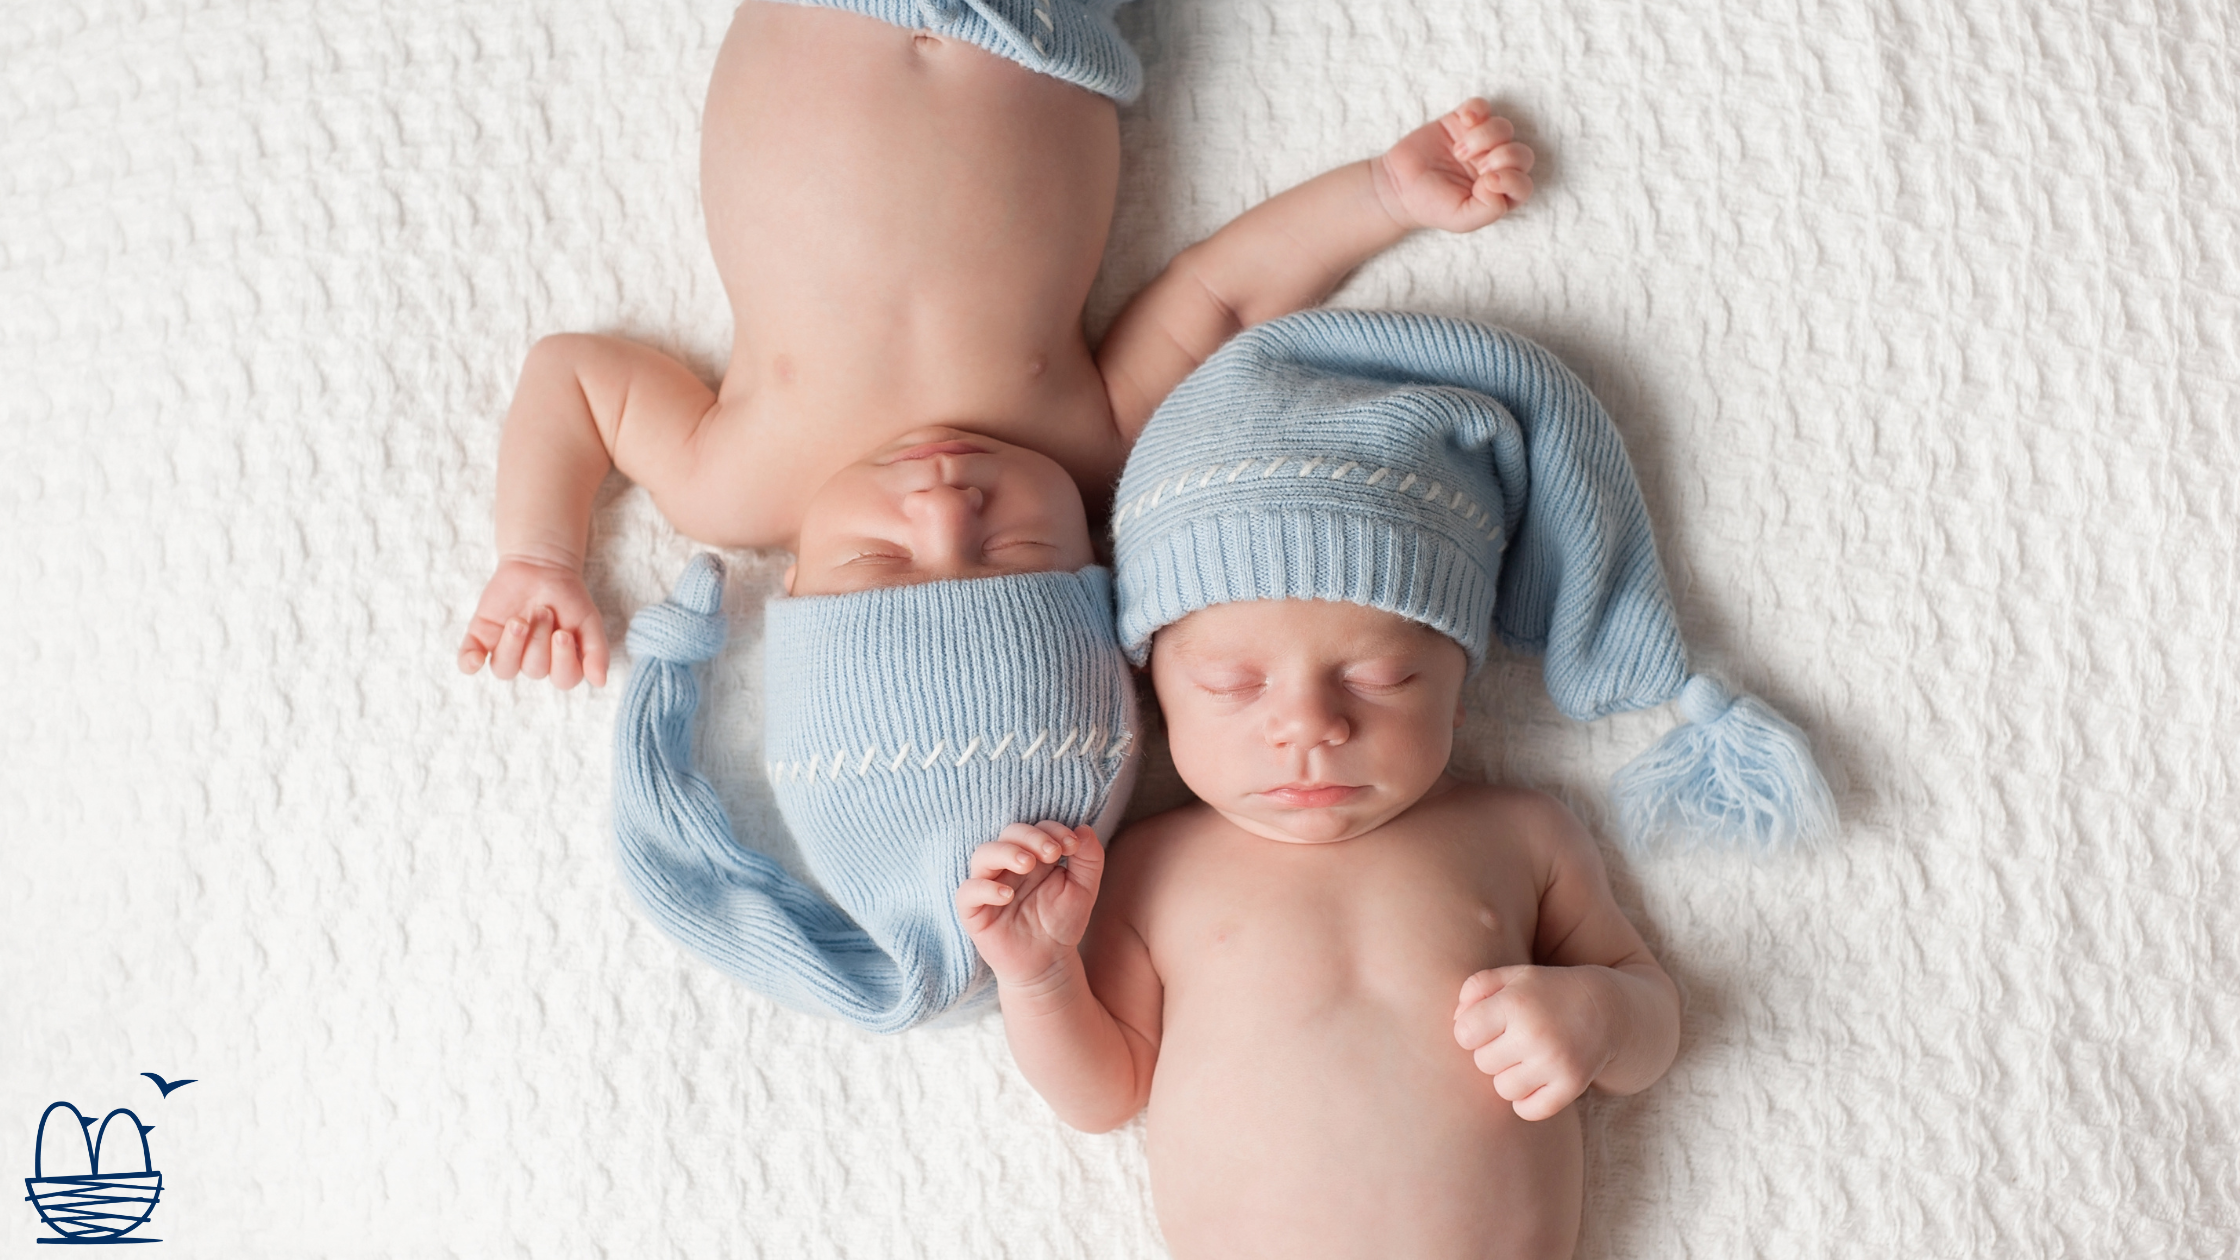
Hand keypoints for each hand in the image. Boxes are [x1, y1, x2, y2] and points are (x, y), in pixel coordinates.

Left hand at [457, 556, 610, 688]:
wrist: (541, 565)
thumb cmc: (568, 597)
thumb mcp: (589, 620)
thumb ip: (597, 651)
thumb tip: (600, 682)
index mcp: (560, 662)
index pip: (564, 679)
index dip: (562, 661)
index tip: (563, 633)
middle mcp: (532, 661)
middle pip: (534, 669)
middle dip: (539, 639)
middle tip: (543, 611)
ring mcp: (505, 650)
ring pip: (504, 669)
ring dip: (511, 646)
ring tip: (518, 620)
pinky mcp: (481, 638)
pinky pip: (468, 660)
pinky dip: (470, 662)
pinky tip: (475, 659)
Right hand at [955, 822, 1103, 988]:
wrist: (1049, 964)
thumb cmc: (1063, 922)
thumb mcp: (1084, 888)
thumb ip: (1089, 858)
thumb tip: (1084, 828)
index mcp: (1034, 855)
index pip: (1036, 828)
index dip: (1053, 830)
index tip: (1072, 846)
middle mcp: (1008, 866)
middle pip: (1009, 834)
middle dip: (1031, 837)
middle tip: (1053, 853)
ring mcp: (989, 885)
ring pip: (983, 855)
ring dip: (1006, 853)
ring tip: (1028, 864)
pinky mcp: (974, 911)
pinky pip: (967, 892)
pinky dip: (984, 888)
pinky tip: (1007, 895)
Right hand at [1374, 98, 1534, 233]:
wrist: (1398, 187)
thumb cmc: (1431, 205)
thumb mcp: (1461, 220)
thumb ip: (1489, 210)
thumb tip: (1500, 183)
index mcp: (1499, 193)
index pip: (1523, 183)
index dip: (1512, 179)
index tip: (1485, 182)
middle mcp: (1495, 167)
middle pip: (1521, 153)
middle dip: (1504, 157)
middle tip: (1479, 166)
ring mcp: (1481, 142)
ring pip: (1504, 127)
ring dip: (1485, 137)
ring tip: (1459, 151)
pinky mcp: (1462, 122)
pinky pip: (1482, 105)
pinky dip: (1477, 109)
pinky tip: (1464, 120)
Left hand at [1453, 965, 1614, 1120]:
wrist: (1606, 1009)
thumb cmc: (1547, 993)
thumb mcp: (1512, 977)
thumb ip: (1475, 989)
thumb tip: (1457, 1021)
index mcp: (1516, 1002)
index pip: (1464, 1034)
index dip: (1472, 1031)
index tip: (1489, 1024)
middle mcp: (1535, 1033)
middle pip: (1482, 1063)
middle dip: (1493, 1052)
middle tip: (1515, 1040)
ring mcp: (1555, 1062)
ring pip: (1503, 1089)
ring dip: (1510, 1077)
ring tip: (1527, 1059)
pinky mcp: (1571, 1086)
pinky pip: (1528, 1111)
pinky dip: (1528, 1101)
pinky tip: (1537, 1081)